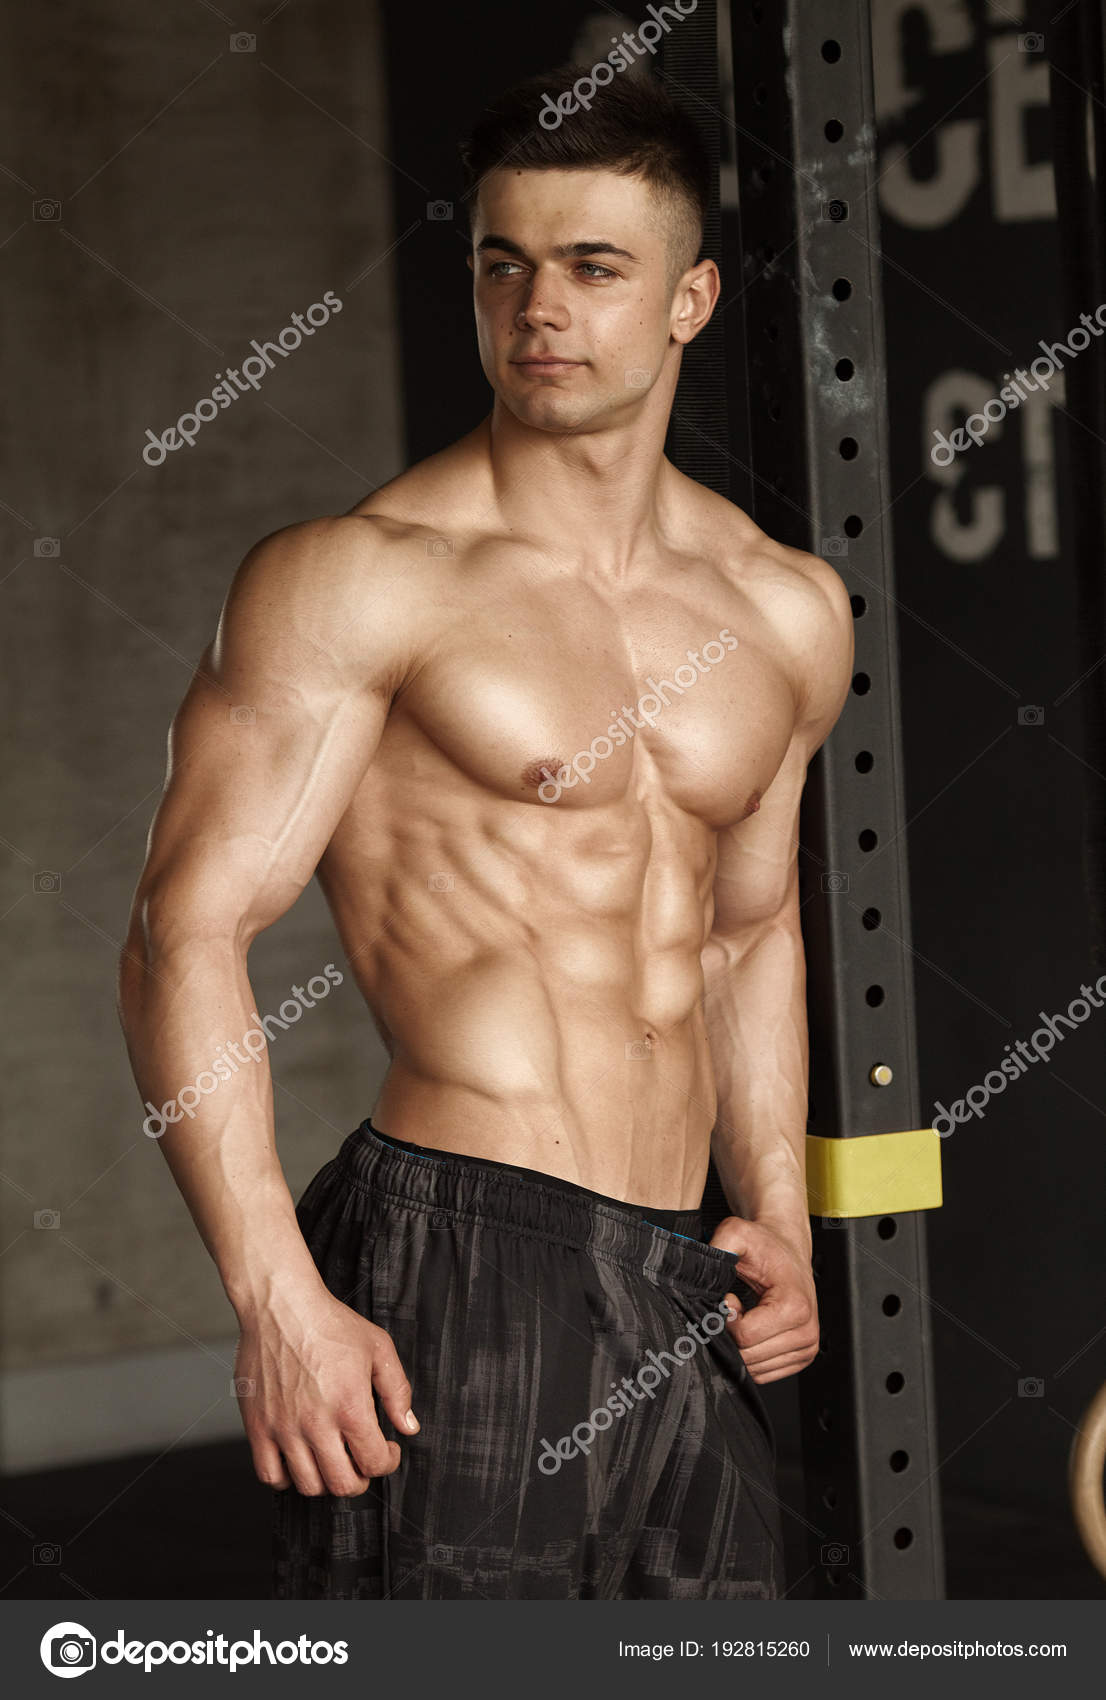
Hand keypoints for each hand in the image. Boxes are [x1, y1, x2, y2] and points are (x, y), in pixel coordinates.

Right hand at [233, 1290, 418, 1495]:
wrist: (281, 1306)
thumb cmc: (329, 1323)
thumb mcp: (378, 1348)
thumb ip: (398, 1391)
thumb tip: (409, 1426)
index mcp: (350, 1406)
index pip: (375, 1462)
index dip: (388, 1461)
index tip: (387, 1450)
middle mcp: (316, 1423)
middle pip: (343, 1484)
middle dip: (360, 1478)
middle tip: (361, 1462)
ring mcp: (284, 1428)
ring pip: (308, 1486)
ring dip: (326, 1480)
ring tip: (331, 1461)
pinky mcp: (257, 1426)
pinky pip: (269, 1475)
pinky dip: (285, 1479)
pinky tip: (297, 1461)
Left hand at [708, 1215, 818, 1383]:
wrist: (787, 1250)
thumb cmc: (766, 1246)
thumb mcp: (737, 1234)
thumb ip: (718, 1247)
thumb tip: (702, 1271)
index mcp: (795, 1307)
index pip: (745, 1337)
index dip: (727, 1318)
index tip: (730, 1299)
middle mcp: (807, 1332)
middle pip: (749, 1356)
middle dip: (731, 1335)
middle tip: (735, 1308)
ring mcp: (807, 1348)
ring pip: (755, 1369)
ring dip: (741, 1346)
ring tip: (747, 1316)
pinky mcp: (801, 1357)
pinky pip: (763, 1374)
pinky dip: (750, 1356)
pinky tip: (754, 1330)